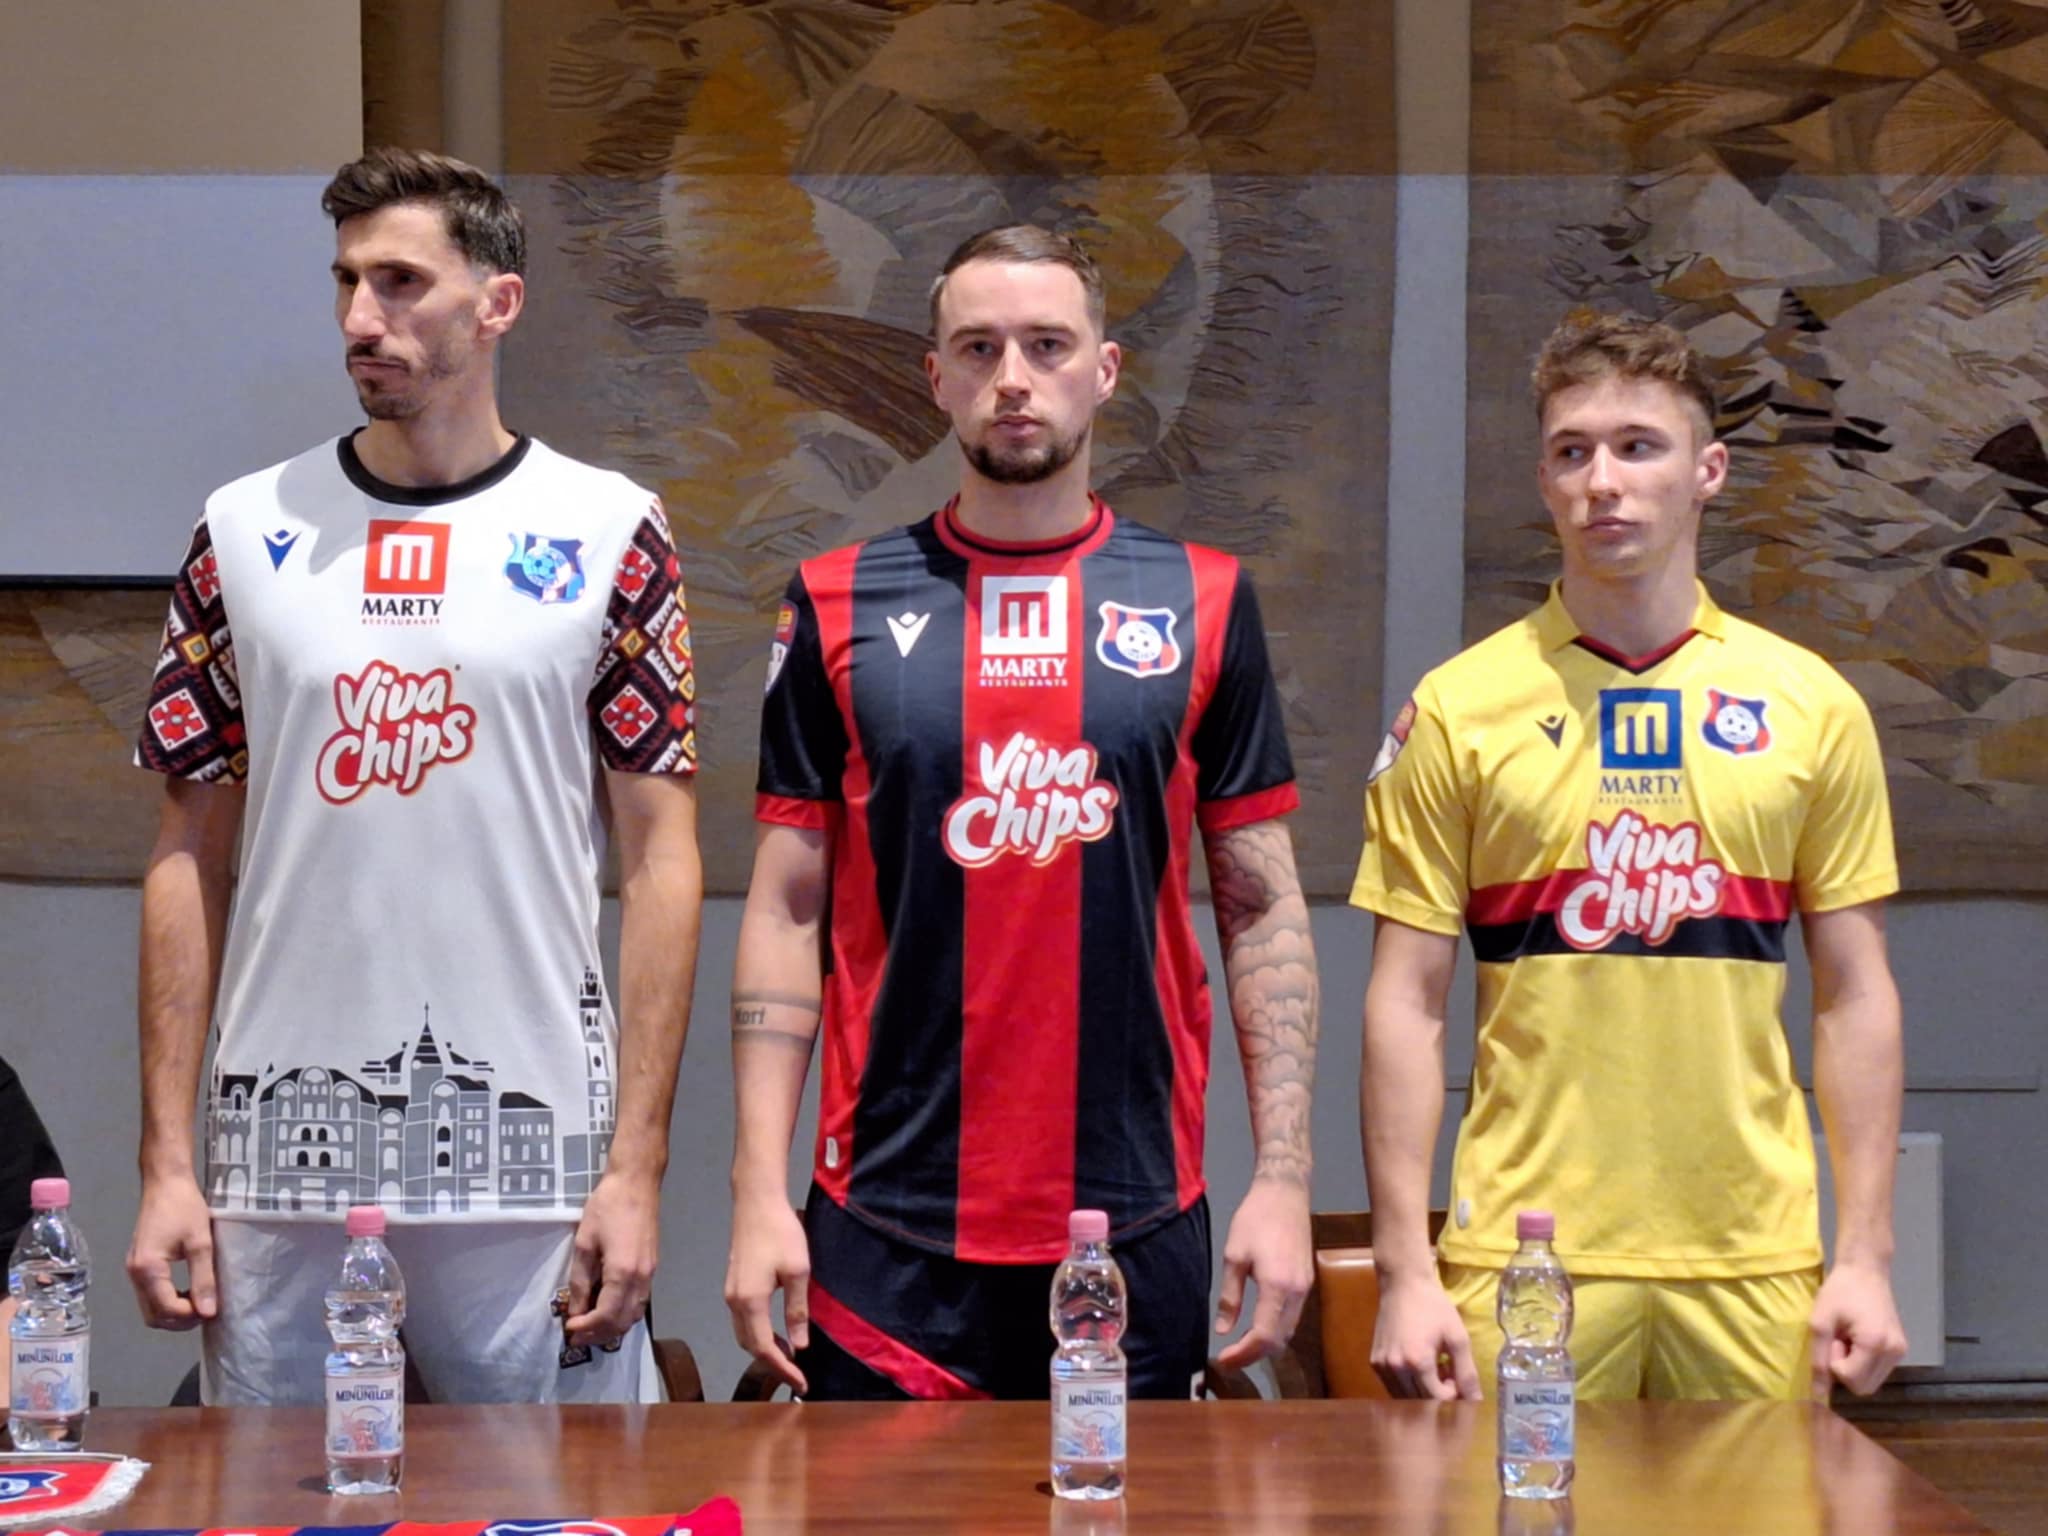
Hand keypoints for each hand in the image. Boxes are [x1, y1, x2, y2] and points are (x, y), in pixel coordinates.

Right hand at [125, 1174, 217, 1329]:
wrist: (165, 1182)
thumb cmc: (184, 1207)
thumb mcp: (200, 1242)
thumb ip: (203, 1278)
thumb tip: (208, 1312)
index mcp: (148, 1269)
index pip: (165, 1309)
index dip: (189, 1316)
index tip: (212, 1310)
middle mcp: (134, 1274)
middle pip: (153, 1316)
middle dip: (180, 1320)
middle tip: (206, 1309)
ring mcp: (133, 1271)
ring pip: (150, 1309)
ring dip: (174, 1312)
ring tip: (199, 1301)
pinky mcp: (138, 1265)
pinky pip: (150, 1295)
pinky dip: (167, 1301)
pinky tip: (187, 1291)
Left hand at [565, 1168, 660, 1348]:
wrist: (637, 1182)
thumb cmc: (607, 1207)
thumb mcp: (585, 1242)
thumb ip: (580, 1280)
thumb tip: (576, 1309)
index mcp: (623, 1273)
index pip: (605, 1315)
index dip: (586, 1327)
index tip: (568, 1328)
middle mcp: (641, 1278)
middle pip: (623, 1321)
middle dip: (599, 1334)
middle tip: (576, 1335)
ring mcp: (651, 1273)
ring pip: (634, 1314)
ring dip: (612, 1327)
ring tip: (590, 1327)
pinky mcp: (653, 1267)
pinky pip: (639, 1301)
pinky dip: (623, 1313)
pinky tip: (607, 1309)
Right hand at [724, 1192, 811, 1394]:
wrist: (756, 1201)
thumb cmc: (780, 1233)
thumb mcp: (797, 1272)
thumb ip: (797, 1311)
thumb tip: (800, 1345)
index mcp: (750, 1302)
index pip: (764, 1348)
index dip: (783, 1369)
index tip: (801, 1384)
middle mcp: (734, 1302)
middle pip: (749, 1346)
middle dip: (772, 1364)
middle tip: (797, 1376)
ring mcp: (730, 1292)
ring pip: (744, 1334)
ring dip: (765, 1349)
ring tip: (790, 1357)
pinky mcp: (734, 1283)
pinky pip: (743, 1320)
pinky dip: (759, 1333)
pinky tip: (776, 1330)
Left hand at [1212, 1176, 1312, 1369]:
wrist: (1285, 1193)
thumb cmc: (1255, 1219)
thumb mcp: (1234, 1256)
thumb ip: (1230, 1296)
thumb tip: (1223, 1330)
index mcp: (1278, 1286)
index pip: (1264, 1336)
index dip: (1243, 1354)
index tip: (1223, 1360)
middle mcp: (1298, 1292)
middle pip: (1280, 1340)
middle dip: (1254, 1355)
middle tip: (1229, 1358)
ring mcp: (1306, 1288)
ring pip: (1289, 1331)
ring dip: (1266, 1344)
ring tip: (1240, 1346)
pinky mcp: (1308, 1282)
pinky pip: (1294, 1316)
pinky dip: (1276, 1329)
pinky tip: (1258, 1326)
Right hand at [1372, 1271, 1480, 1400]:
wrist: (1402, 1284)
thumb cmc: (1433, 1307)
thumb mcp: (1457, 1337)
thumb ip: (1467, 1372)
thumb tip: (1476, 1401)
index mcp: (1417, 1361)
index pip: (1438, 1400)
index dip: (1453, 1395)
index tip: (1456, 1377)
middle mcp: (1395, 1368)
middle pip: (1421, 1402)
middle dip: (1438, 1395)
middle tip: (1447, 1374)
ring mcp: (1382, 1366)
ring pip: (1404, 1399)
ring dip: (1422, 1393)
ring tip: (1433, 1370)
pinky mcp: (1374, 1362)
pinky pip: (1393, 1387)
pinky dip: (1408, 1385)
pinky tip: (1417, 1367)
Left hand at [1809, 1260, 1906, 1398]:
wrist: (1865, 1270)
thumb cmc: (1839, 1291)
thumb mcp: (1820, 1322)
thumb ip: (1819, 1359)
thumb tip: (1818, 1393)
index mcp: (1875, 1344)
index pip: (1850, 1379)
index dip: (1834, 1364)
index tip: (1833, 1339)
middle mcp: (1894, 1352)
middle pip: (1864, 1388)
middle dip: (1845, 1371)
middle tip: (1839, 1341)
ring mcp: (1900, 1352)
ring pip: (1871, 1383)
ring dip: (1854, 1368)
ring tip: (1848, 1339)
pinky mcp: (1900, 1349)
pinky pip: (1878, 1372)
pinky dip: (1863, 1364)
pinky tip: (1857, 1341)